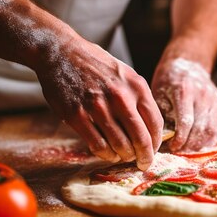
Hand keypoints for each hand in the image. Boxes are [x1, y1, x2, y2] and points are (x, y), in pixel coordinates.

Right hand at [34, 37, 162, 169]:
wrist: (61, 52)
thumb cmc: (95, 64)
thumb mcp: (125, 74)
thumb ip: (138, 97)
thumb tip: (150, 126)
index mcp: (136, 86)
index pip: (155, 123)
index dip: (156, 143)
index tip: (153, 151)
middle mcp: (120, 97)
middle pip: (141, 138)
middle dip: (145, 157)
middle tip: (143, 164)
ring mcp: (98, 107)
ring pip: (120, 145)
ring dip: (124, 157)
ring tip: (123, 157)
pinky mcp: (77, 115)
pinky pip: (98, 145)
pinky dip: (105, 154)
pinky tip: (108, 154)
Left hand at [152, 58, 216, 151]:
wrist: (188, 64)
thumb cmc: (168, 81)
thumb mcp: (158, 93)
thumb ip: (161, 115)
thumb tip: (162, 140)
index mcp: (184, 90)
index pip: (186, 122)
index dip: (180, 139)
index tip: (172, 147)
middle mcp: (203, 95)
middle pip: (201, 128)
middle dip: (189, 144)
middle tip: (179, 150)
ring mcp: (215, 100)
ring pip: (213, 130)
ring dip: (201, 144)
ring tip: (189, 148)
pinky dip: (213, 139)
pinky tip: (201, 141)